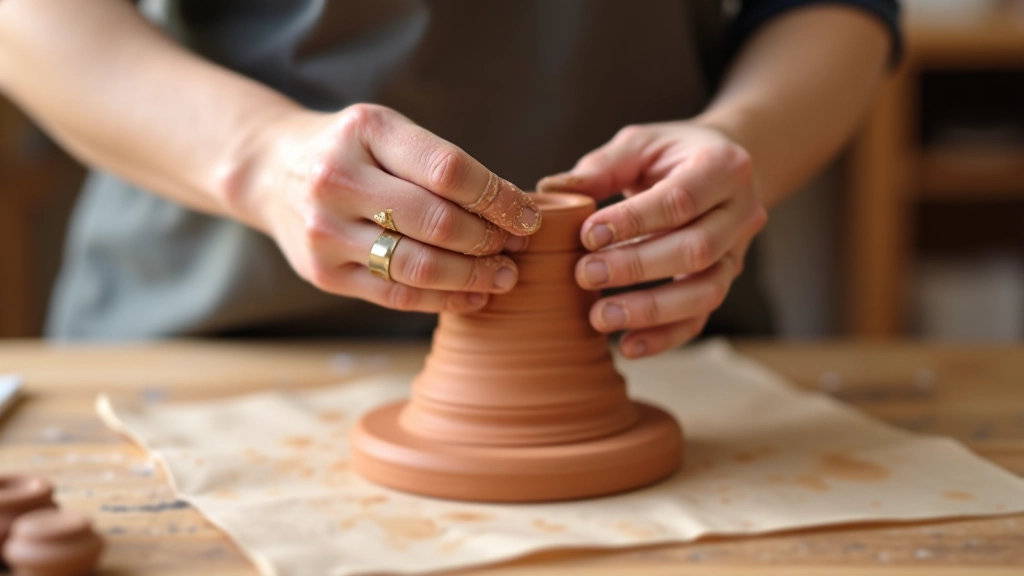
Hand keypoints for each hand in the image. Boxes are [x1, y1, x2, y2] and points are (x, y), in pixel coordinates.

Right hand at [226, 103, 541, 313]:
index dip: (498, 198)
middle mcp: (337, 181)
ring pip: (417, 267)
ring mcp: (325, 232)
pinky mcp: (323, 274)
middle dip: (490, 240)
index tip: (528, 216)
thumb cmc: (351, 150)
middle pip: (437, 223)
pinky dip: (443, 300)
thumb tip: (513, 209)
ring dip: (473, 276)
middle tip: (518, 248)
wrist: (270, 170)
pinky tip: (473, 296)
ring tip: (505, 276)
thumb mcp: (388, 132)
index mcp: (365, 133)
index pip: (449, 171)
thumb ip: (440, 164)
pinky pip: (395, 295)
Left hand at [538, 121, 766, 357]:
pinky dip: (665, 337)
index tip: (587, 235)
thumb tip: (552, 191)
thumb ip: (601, 167)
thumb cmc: (671, 153)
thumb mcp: (640, 144)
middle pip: (696, 250)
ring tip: (599, 317)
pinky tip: (628, 345)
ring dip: (650, 310)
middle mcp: (742, 212)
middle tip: (585, 274)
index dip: (633, 221)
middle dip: (637, 267)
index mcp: (724, 166)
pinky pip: (701, 317)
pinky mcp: (724, 281)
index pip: (680, 201)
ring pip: (706, 291)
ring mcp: (738, 252)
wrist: (721, 166)